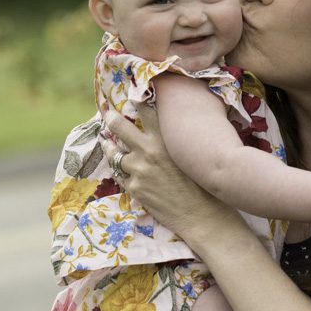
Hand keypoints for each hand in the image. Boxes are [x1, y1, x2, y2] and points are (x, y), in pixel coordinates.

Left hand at [101, 103, 243, 244]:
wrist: (201, 215)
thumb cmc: (204, 186)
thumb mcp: (190, 156)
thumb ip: (174, 143)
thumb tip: (164, 133)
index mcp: (166, 140)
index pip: (147, 111)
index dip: (137, 101)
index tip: (131, 95)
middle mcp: (149, 151)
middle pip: (120, 127)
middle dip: (111, 119)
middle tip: (107, 114)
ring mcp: (138, 170)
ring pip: (116, 155)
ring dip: (111, 149)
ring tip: (106, 144)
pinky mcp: (134, 188)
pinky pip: (120, 175)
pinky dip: (120, 172)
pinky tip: (121, 170)